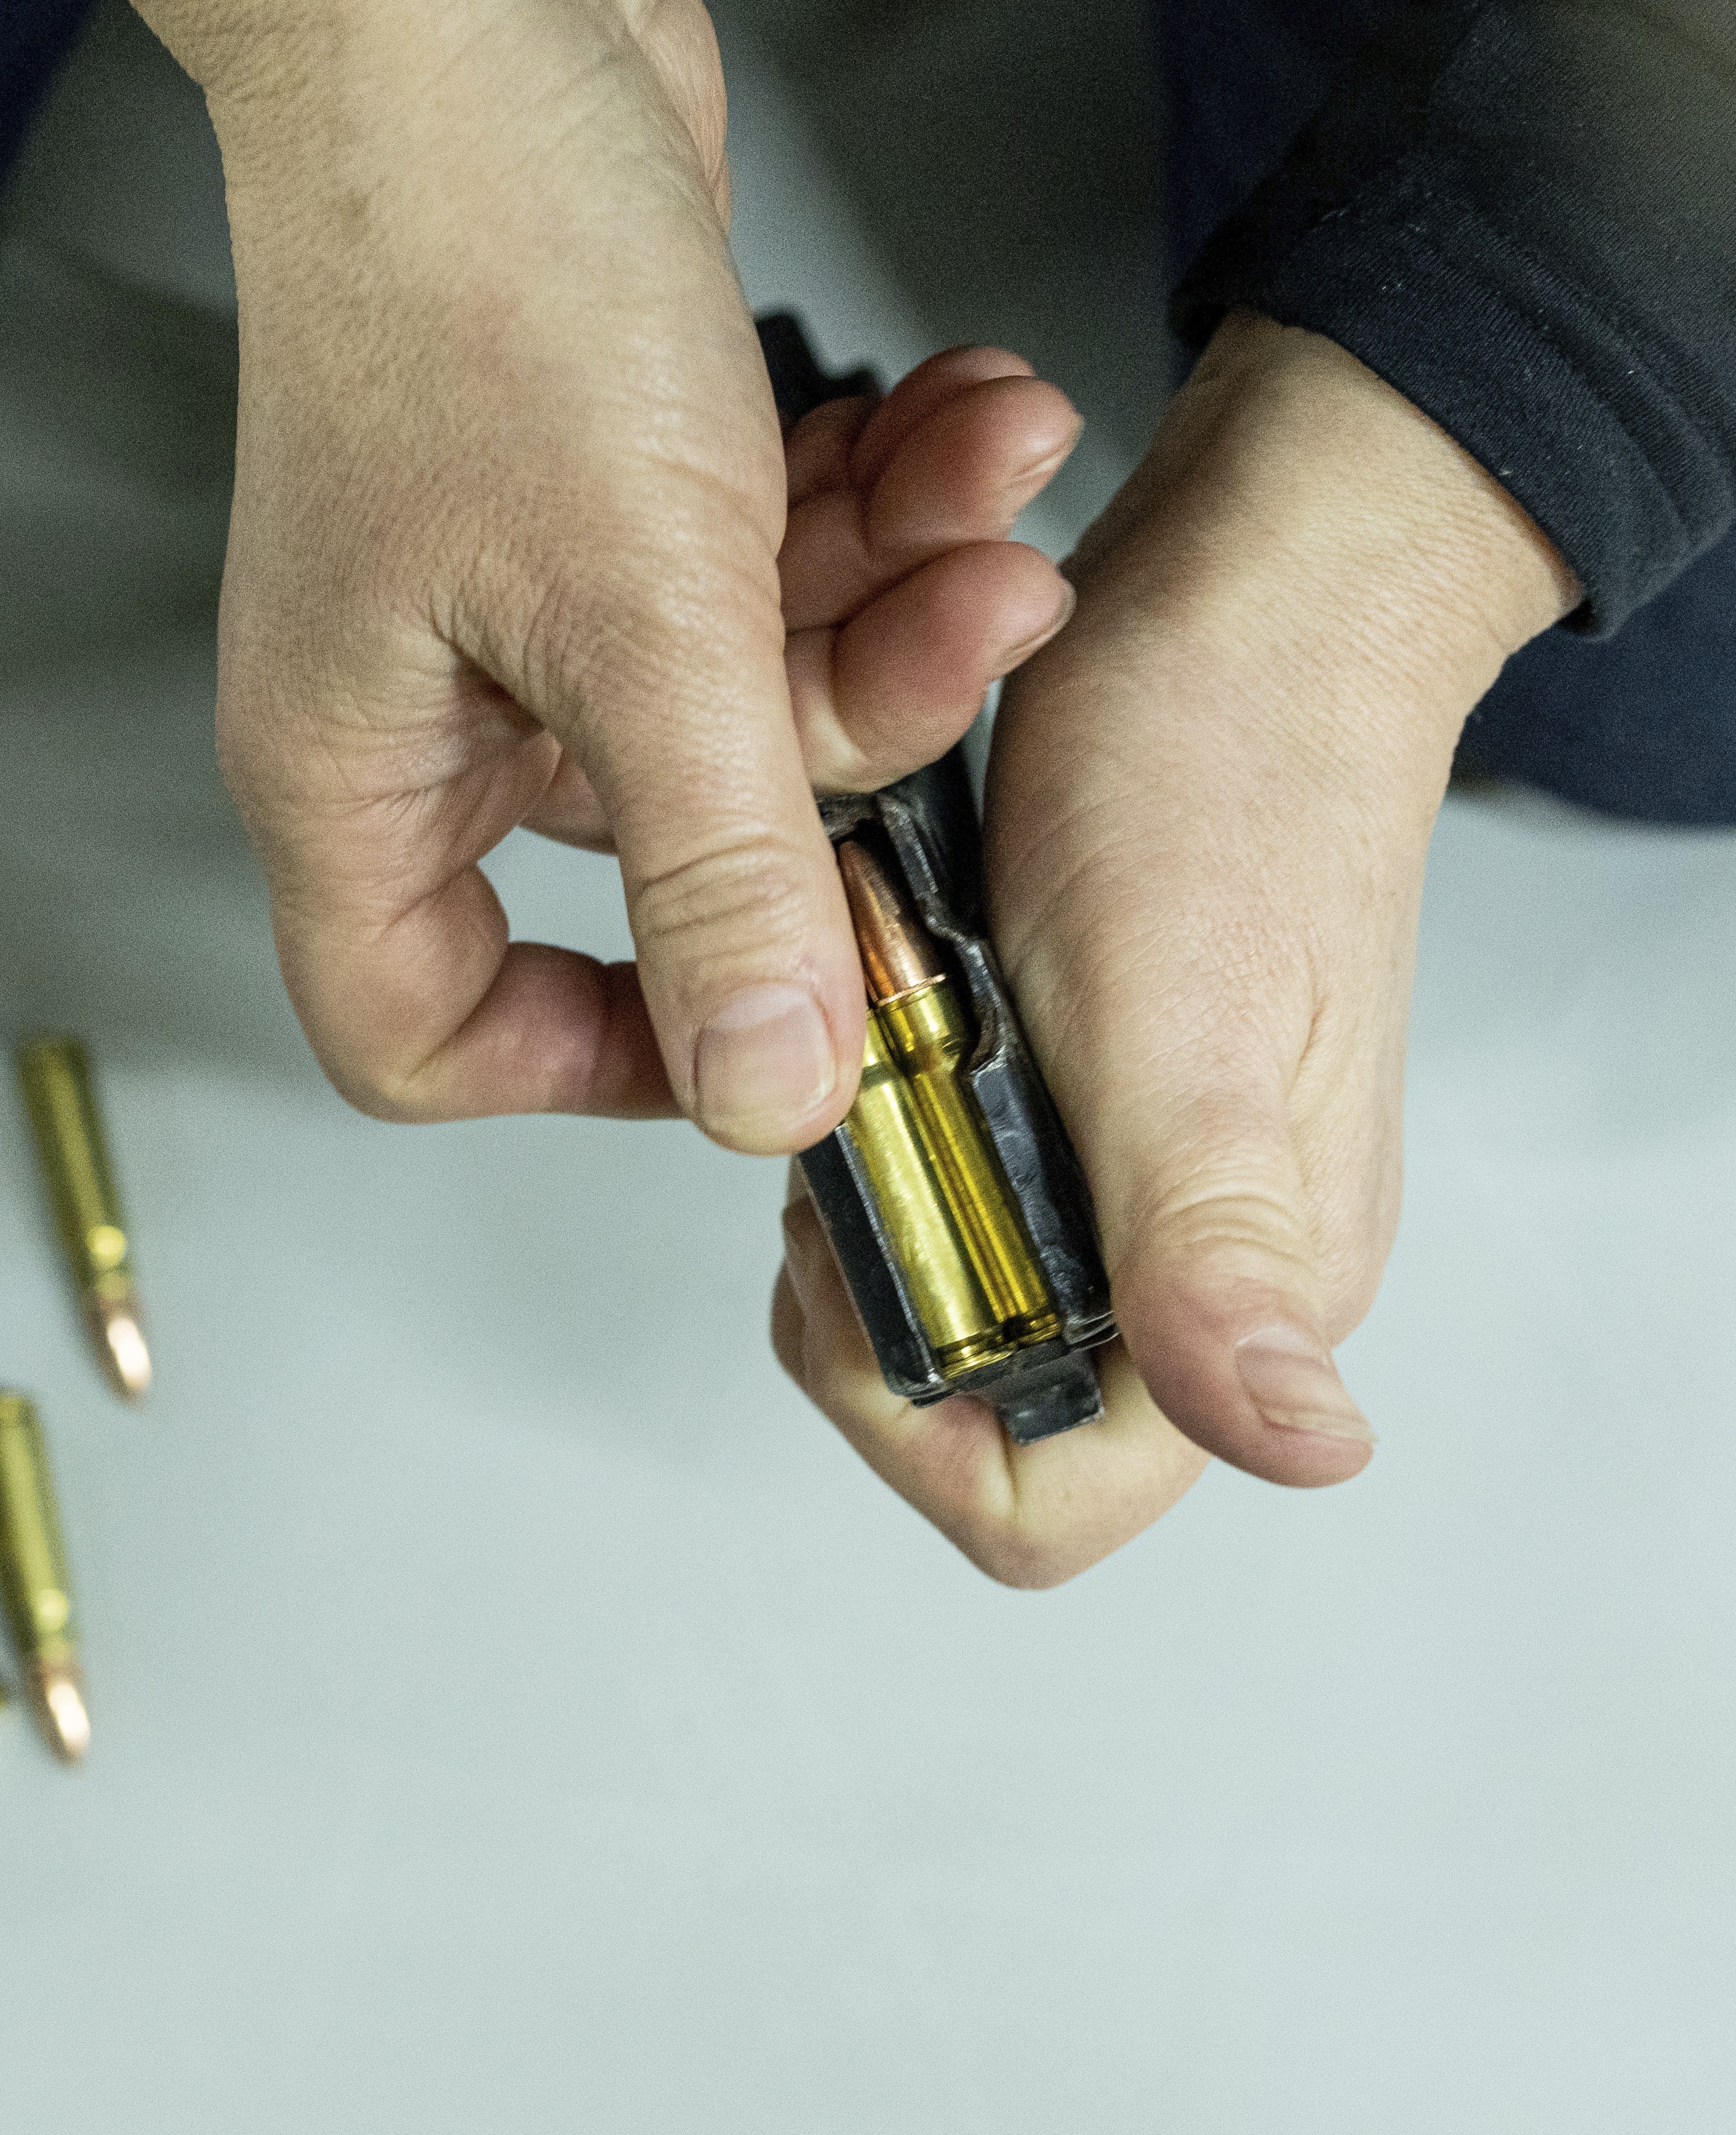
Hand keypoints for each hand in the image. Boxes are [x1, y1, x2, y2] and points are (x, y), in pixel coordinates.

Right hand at [139, 0, 1073, 1143]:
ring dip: (893, 598)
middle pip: (661, 851)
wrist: (472, 11)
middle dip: (842, 747)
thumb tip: (765, 1089)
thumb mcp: (632, 613)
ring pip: (745, 697)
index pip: (423, 1028)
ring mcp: (518, 597)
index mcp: (354, 769)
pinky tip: (953, 424)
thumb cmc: (470, 266)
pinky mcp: (609, 494)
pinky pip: (766, 569)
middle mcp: (428, 702)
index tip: (757, 1024)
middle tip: (966, 645)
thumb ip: (715, 873)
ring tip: (986, 496)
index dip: (586, 1066)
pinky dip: (870, 509)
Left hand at [772, 312, 1580, 1584]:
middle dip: (871, 1283)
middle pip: (958, 1396)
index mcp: (1244, 1283)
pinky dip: (878, 1097)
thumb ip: (1220, 1262)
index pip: (1041, 1497)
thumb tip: (1304, 1444)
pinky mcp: (1062, 1088)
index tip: (874, 1266)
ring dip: (867, 1177)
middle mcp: (1186, 1253)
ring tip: (878, 1042)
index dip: (916, 1423)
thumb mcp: (1187, 1034)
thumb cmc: (1228, 787)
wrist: (1243, 607)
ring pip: (931, 1275)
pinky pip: (930, 1159)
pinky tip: (885, 1003)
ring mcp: (1122, 1171)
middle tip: (860, 1121)